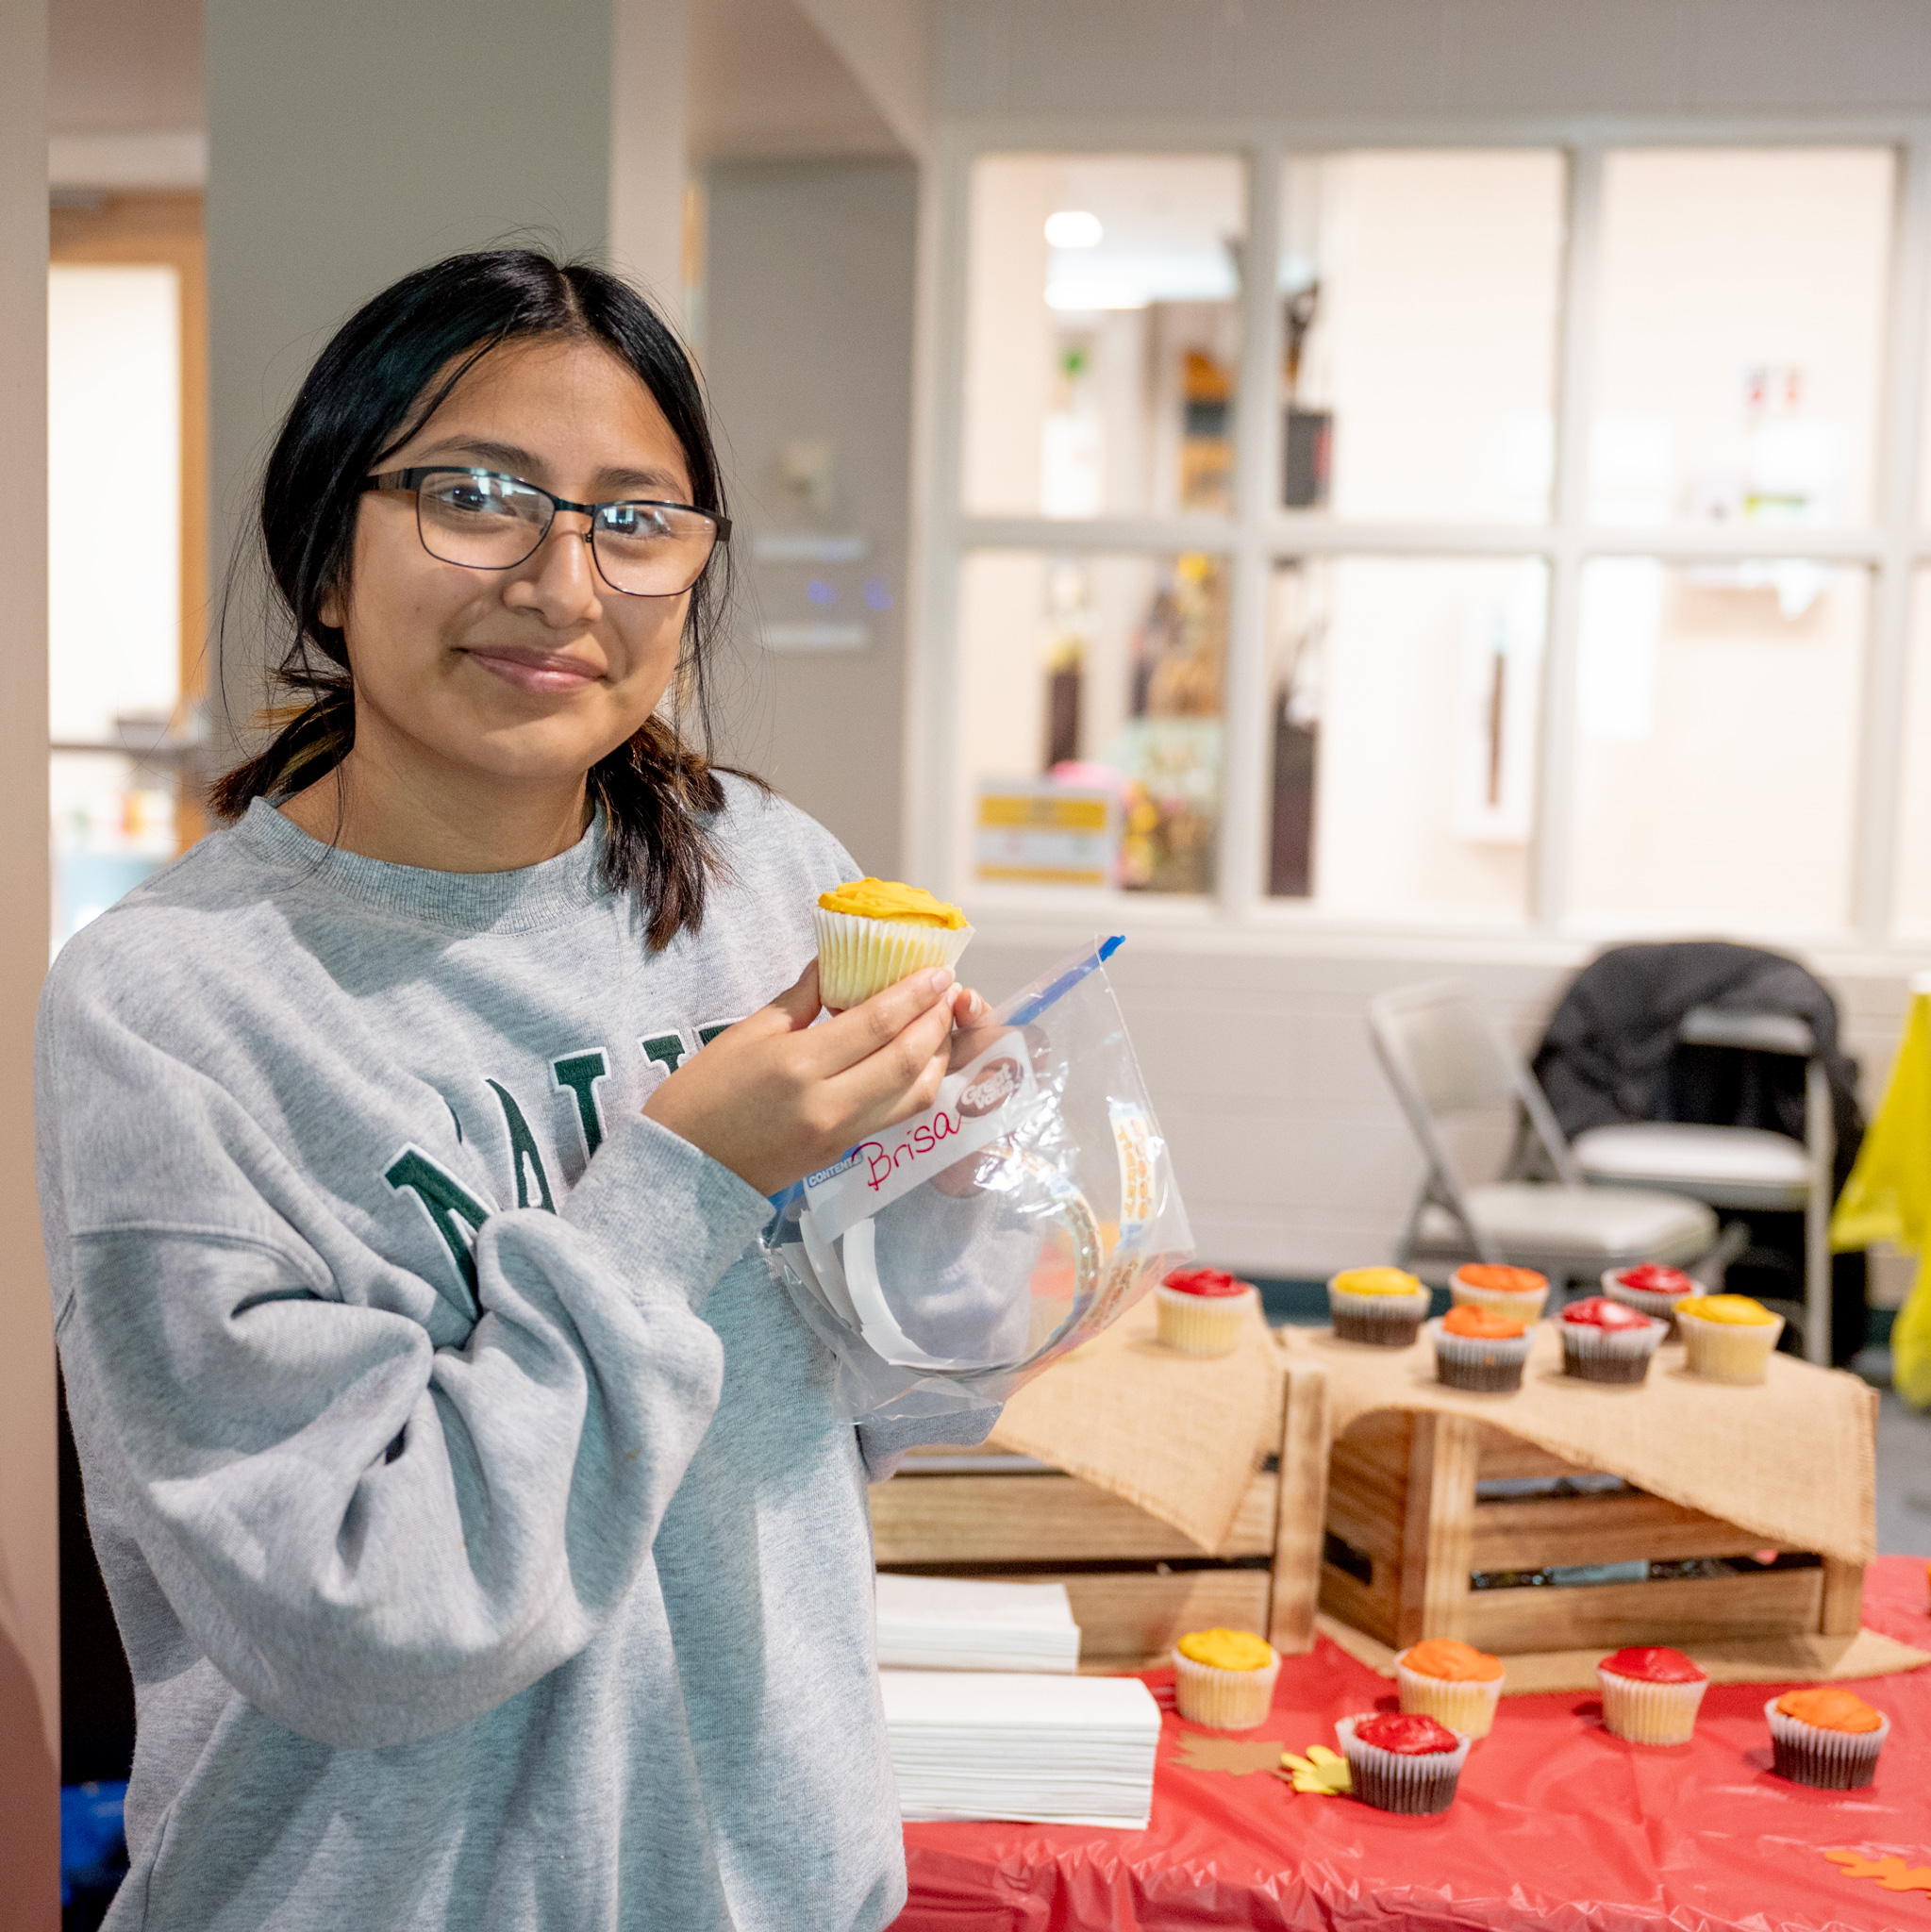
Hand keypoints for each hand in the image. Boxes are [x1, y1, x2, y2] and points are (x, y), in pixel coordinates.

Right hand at [642, 962, 989, 1195]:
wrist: (684, 1172)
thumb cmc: (703, 1096)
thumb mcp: (746, 1034)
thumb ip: (800, 999)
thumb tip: (834, 963)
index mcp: (799, 1065)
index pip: (877, 1024)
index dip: (915, 995)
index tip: (938, 971)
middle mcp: (829, 1103)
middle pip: (907, 1060)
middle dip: (936, 1022)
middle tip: (948, 992)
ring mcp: (841, 1134)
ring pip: (914, 1095)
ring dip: (936, 1057)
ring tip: (939, 1024)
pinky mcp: (843, 1154)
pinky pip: (895, 1115)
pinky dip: (917, 1084)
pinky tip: (917, 1059)